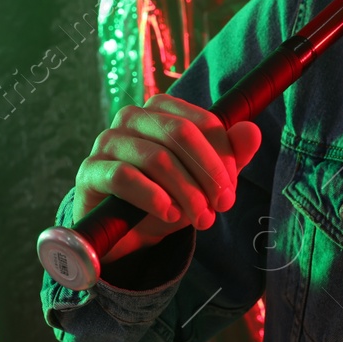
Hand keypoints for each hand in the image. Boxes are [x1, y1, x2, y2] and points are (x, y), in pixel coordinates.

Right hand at [70, 93, 261, 262]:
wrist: (127, 232)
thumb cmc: (168, 196)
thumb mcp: (204, 180)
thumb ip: (230, 156)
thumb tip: (252, 131)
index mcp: (163, 109)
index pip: (203, 122)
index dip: (223, 157)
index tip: (230, 190)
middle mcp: (133, 117)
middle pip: (181, 134)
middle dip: (208, 174)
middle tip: (221, 205)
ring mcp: (108, 141)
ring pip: (157, 158)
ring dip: (186, 192)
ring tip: (200, 218)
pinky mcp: (90, 170)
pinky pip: (124, 177)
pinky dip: (154, 198)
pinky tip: (170, 216)